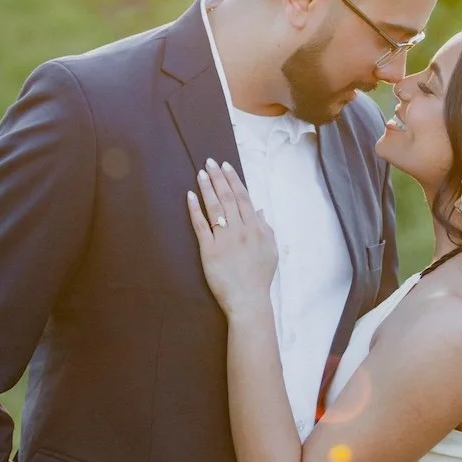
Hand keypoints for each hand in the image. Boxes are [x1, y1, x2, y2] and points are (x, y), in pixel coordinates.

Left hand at [187, 160, 277, 316]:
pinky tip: (190, 196)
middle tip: (209, 162)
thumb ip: (266, 228)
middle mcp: (240, 229)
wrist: (249, 300)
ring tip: (201, 173)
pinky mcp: (209, 250)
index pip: (243, 198)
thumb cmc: (260, 278)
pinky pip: (201, 225)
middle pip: (227, 198)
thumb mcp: (271, 250)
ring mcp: (224, 239)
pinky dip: (195, 209)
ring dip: (207, 188)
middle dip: (218, 178)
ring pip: (214, 207)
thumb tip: (259, 211)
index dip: (233, 180)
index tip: (226, 166)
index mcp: (256, 228)